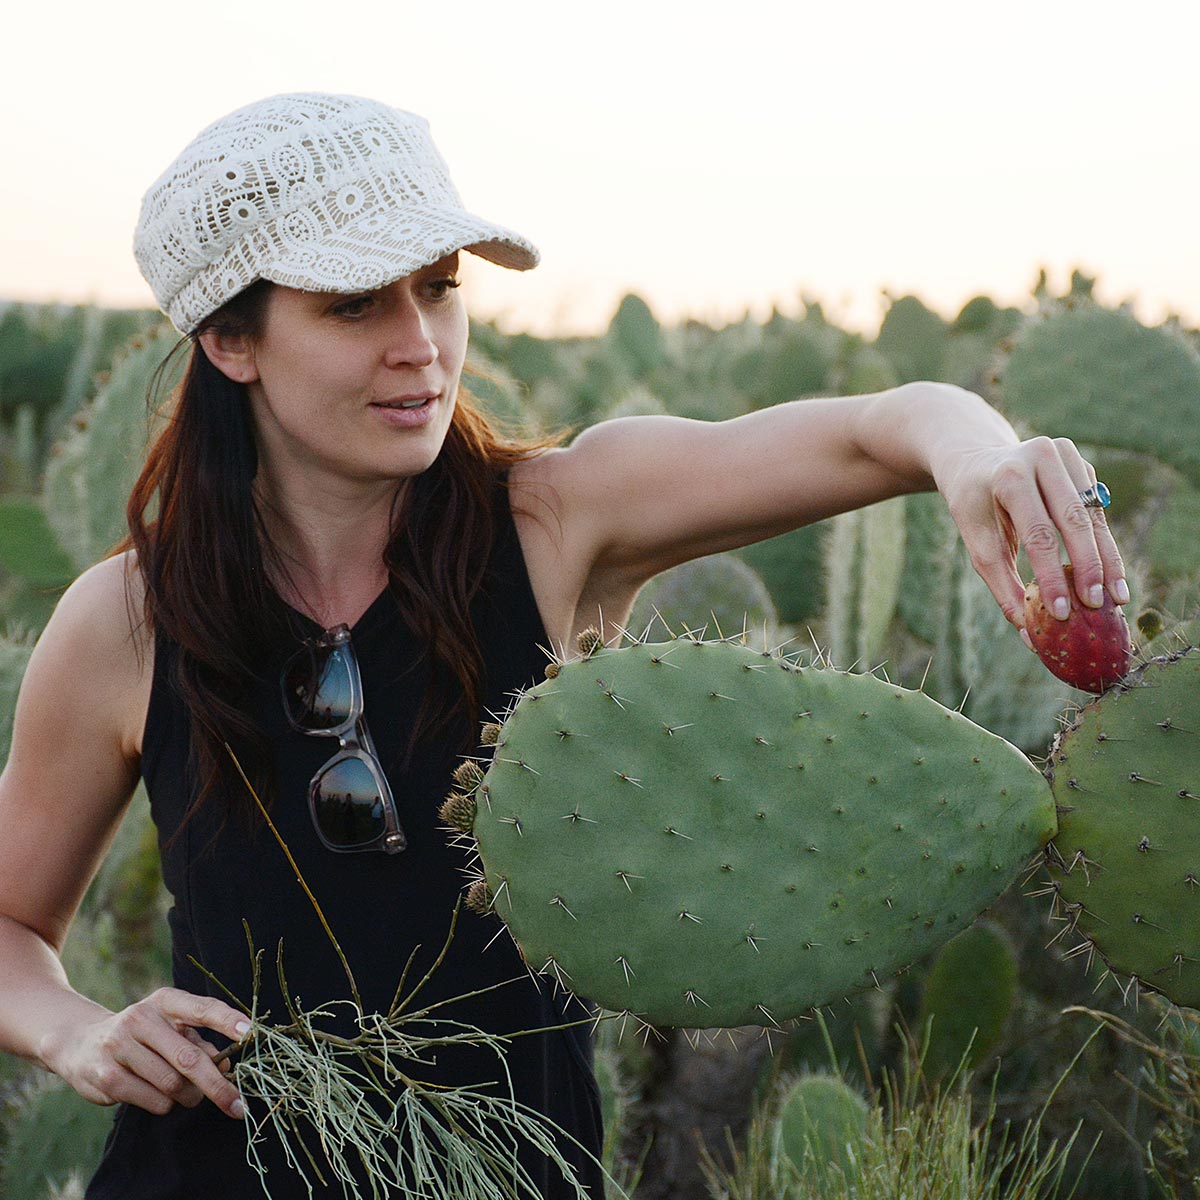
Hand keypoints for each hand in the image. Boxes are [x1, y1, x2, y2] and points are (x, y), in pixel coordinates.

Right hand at [41, 987, 249, 1118]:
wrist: (82, 1043)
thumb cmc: (144, 1036)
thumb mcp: (171, 1028)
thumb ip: (200, 1043)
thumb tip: (227, 1067)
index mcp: (165, 1002)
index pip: (202, 1008)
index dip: (228, 1020)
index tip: (252, 1033)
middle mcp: (142, 1019)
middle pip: (190, 1058)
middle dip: (218, 1086)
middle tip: (239, 1105)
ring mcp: (121, 1046)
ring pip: (173, 1084)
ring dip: (189, 1097)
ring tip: (187, 1093)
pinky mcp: (107, 1076)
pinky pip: (154, 1101)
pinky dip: (165, 1104)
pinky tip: (156, 1094)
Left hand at [937, 435, 1128, 629]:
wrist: (975, 462)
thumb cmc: (975, 510)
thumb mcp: (979, 545)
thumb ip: (1003, 587)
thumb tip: (1029, 637)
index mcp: (1009, 475)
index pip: (1037, 533)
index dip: (1052, 575)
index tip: (1063, 612)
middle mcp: (1041, 458)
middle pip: (1073, 521)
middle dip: (1088, 567)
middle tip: (1097, 606)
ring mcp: (1065, 456)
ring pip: (1092, 516)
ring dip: (1106, 559)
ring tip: (1116, 597)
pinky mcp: (1081, 465)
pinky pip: (1096, 511)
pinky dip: (1103, 544)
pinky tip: (1110, 575)